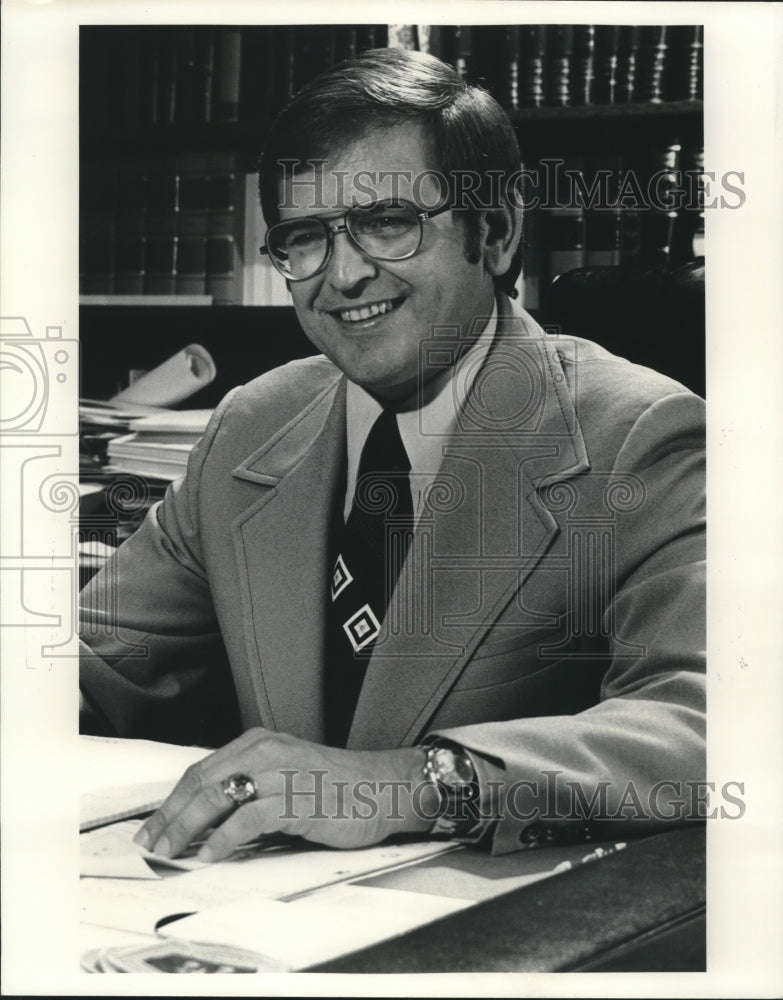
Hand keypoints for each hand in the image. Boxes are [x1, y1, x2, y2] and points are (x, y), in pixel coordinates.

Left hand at [133, 728, 438, 861]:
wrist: (383, 787)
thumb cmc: (336, 785)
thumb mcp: (286, 773)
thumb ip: (251, 785)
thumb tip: (207, 819)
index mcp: (260, 742)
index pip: (203, 769)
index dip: (173, 798)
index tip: (153, 824)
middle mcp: (267, 751)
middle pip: (203, 781)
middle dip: (170, 815)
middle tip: (151, 841)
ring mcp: (281, 773)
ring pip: (218, 797)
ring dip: (187, 828)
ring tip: (171, 851)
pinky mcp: (297, 800)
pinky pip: (249, 819)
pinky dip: (223, 839)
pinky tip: (210, 855)